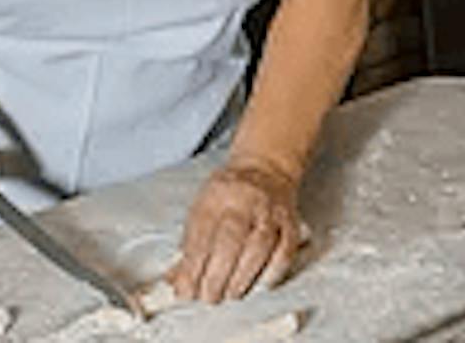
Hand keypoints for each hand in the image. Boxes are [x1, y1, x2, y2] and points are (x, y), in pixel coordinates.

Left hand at [164, 159, 301, 303]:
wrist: (266, 167)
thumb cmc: (230, 192)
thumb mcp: (203, 206)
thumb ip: (189, 242)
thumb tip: (175, 279)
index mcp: (216, 193)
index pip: (201, 231)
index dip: (192, 264)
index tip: (185, 288)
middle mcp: (243, 199)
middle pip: (230, 239)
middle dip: (216, 275)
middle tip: (207, 297)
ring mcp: (269, 210)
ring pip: (258, 246)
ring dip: (242, 276)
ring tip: (229, 294)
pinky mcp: (290, 222)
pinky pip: (284, 251)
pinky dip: (273, 271)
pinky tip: (261, 284)